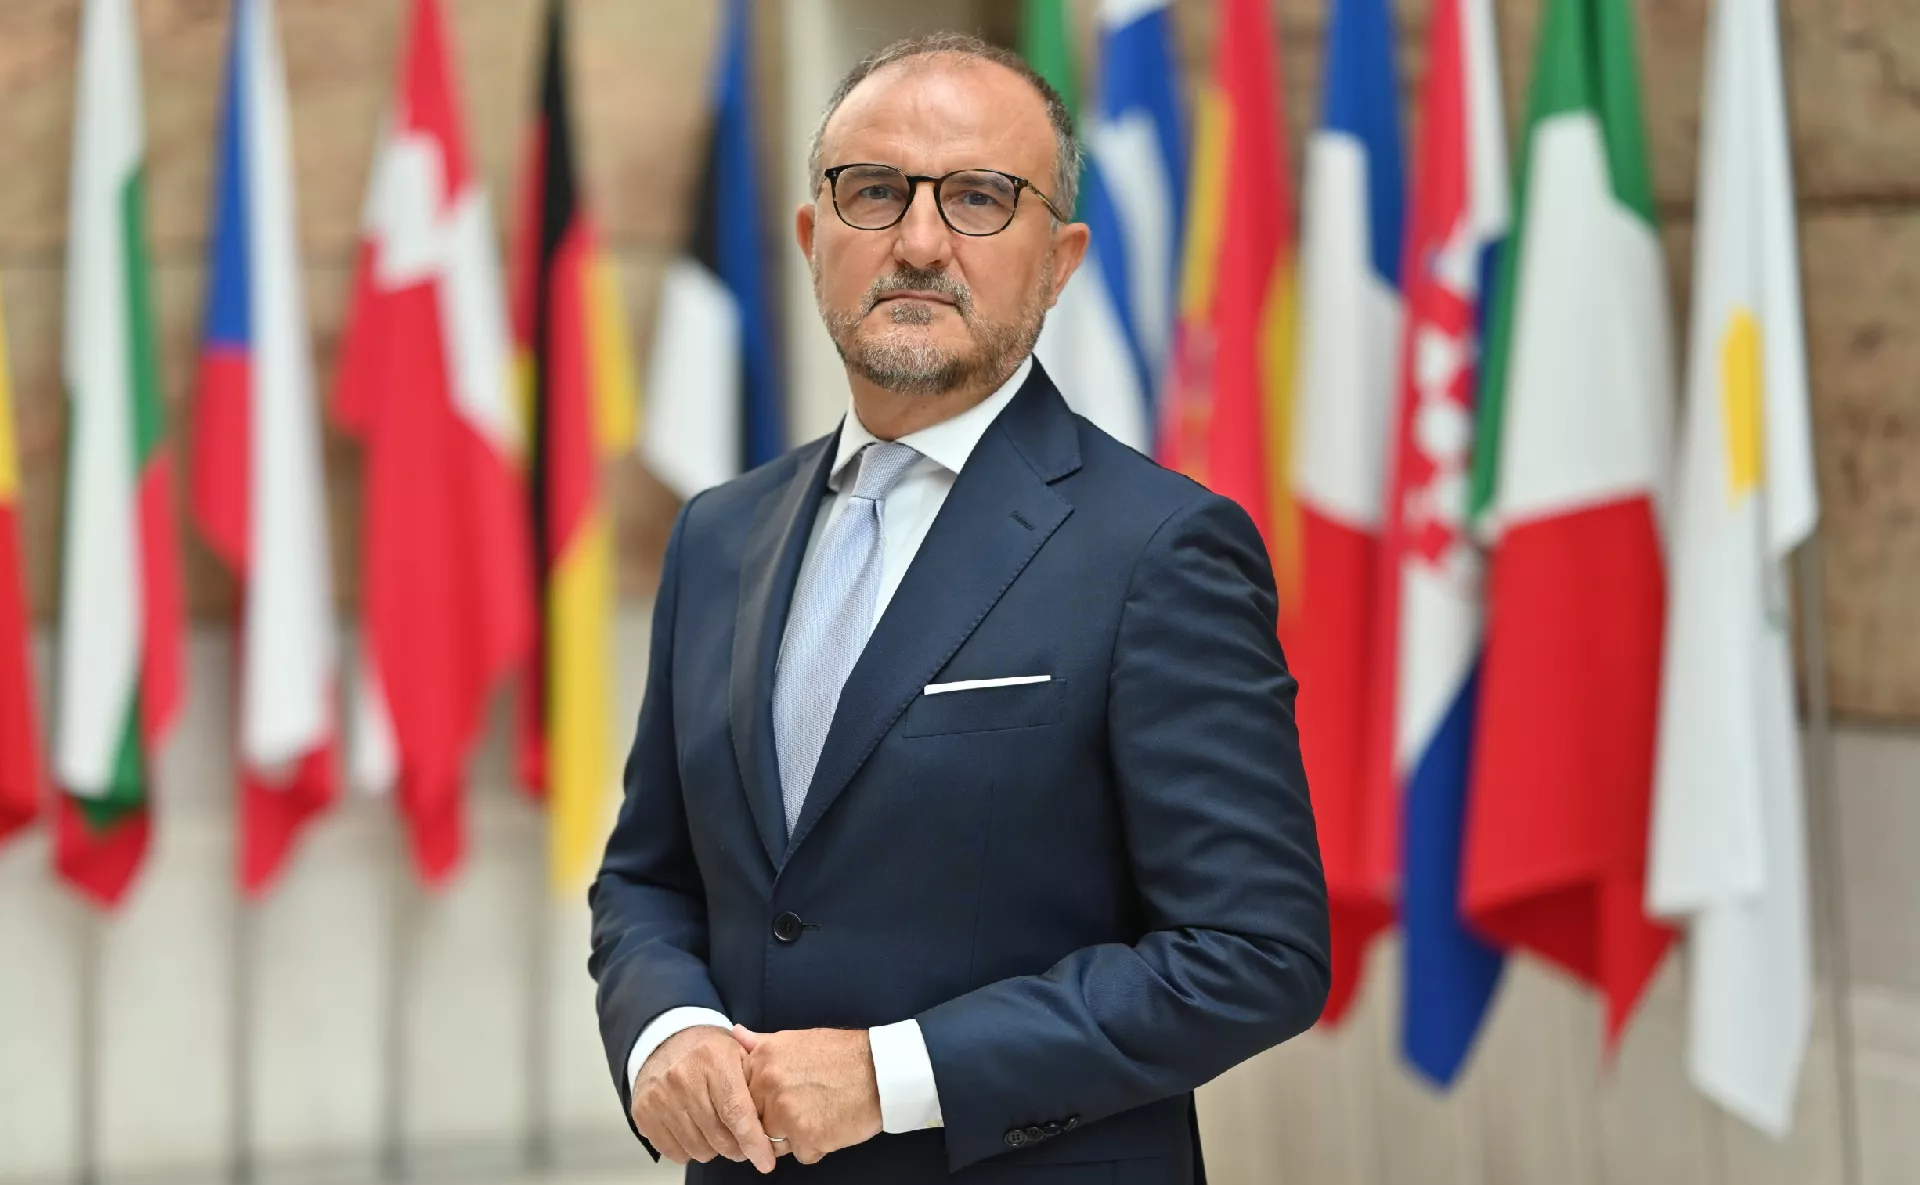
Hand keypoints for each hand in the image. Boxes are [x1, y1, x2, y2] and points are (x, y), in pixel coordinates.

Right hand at [630, 1025, 777, 1172]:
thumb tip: (776, 1119)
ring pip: (697, 1148)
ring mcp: (660, 1097)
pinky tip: (696, 1132)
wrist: (665, 1041)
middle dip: (737, 1149)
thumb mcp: (738, 1051)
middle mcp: (683, 1078)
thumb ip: (757, 1080)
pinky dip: (690, 1150)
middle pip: (718, 1136)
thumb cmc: (709, 1052)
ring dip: (713, 1150)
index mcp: (713, 1060)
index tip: (765, 1160)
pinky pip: (674, 1152)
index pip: (736, 1112)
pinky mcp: (644, 1113)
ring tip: (718, 1134)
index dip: (753, 1141)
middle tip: (743, 1145)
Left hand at [735, 1026, 883, 1164]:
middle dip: (775, 1121)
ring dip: (795, 1135)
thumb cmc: (844, 1055)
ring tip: (819, 1113)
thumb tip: (735, 1034)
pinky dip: (817, 1146)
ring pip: (775, 1142)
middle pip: (756, 1120)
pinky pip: (801, 1154)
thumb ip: (761, 1043)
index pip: (741, 1095)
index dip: (759, 1102)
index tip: (775, 1101)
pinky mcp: (805, 1137)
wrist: (882, 1072)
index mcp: (763, 1059)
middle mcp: (768, 1085)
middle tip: (804, 1106)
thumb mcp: (797, 1039)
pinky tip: (832, 1124)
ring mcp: (784, 1113)